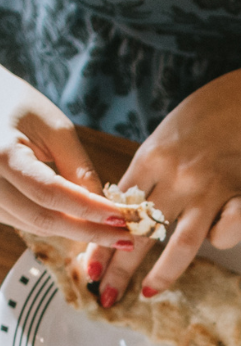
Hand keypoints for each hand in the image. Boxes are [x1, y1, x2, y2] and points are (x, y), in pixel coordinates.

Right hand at [0, 66, 129, 244]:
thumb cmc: (18, 105)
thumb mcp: (54, 128)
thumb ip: (78, 168)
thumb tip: (106, 208)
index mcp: (1, 153)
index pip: (50, 192)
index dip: (88, 209)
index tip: (121, 218)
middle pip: (43, 219)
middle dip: (88, 231)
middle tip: (124, 239)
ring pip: (36, 227)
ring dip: (75, 233)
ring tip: (110, 233)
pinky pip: (27, 223)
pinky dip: (57, 226)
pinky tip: (82, 224)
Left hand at [84, 67, 240, 301]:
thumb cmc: (205, 123)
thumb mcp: (164, 140)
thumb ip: (147, 176)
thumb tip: (124, 216)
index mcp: (152, 159)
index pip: (118, 209)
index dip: (100, 240)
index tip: (87, 267)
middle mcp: (178, 175)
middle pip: (142, 230)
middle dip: (119, 267)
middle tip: (104, 295)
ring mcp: (211, 187)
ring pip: (182, 242)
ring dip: (163, 272)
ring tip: (148, 293)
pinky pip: (229, 233)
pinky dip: (222, 240)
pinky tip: (219, 234)